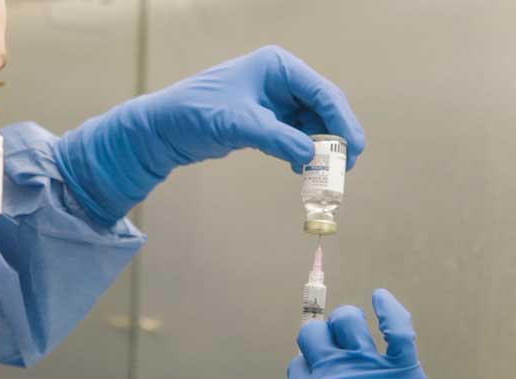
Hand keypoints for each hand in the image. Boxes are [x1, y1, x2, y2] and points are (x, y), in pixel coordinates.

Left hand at [55, 45, 365, 224]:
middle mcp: (279, 80)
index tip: (353, 150)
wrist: (162, 130)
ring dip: (318, 148)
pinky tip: (300, 170)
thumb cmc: (196, 115)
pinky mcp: (263, 120)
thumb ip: (279, 139)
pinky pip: (294, 135)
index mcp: (278, 67)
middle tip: (345, 168)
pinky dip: (300, 152)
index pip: (322, 93)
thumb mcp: (240, 125)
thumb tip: (312, 158)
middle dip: (335, 137)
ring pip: (310, 124)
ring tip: (324, 175)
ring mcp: (273, 100)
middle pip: (322, 108)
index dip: (342, 122)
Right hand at [286, 289, 472, 378]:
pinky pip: (398, 328)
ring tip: (351, 329)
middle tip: (330, 351)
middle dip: (318, 339)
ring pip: (348, 321)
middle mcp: (334, 376)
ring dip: (346, 321)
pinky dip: (389, 308)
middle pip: (314, 334)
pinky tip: (381, 297)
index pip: (297, 365)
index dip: (305, 371)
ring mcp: (369, 369)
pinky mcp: (403, 370)